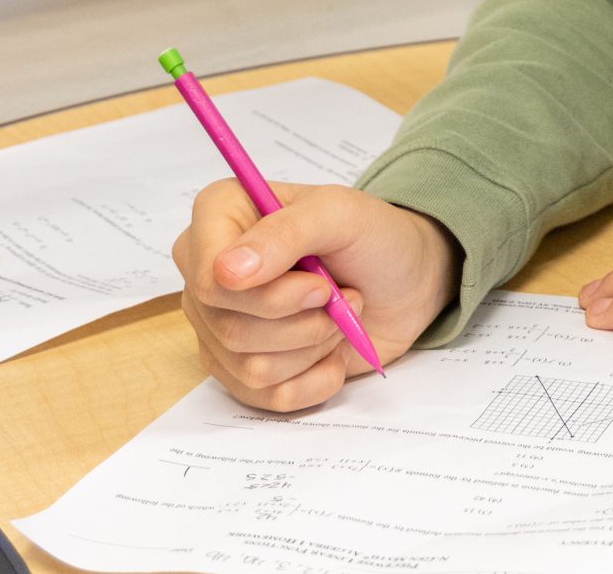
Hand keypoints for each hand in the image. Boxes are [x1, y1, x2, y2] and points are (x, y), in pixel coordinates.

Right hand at [172, 179, 459, 411]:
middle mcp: (208, 272)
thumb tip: (225, 272)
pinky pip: (268, 398)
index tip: (319, 284)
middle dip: (304, 320)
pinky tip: (333, 350)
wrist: (403, 281)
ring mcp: (219, 325)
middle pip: (230, 329)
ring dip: (314, 345)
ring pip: (251, 368)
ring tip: (338, 314)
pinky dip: (316, 378)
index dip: (269, 295)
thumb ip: (285, 233)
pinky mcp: (242, 370)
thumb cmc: (370, 237)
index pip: (208, 280)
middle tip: (337, 294)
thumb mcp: (340, 213)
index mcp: (218, 217)